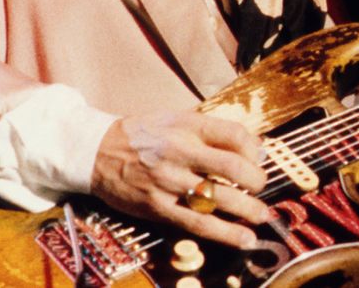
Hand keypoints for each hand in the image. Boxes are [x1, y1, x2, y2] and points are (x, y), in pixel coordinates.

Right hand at [90, 111, 270, 248]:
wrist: (95, 150)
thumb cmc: (142, 135)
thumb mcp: (176, 119)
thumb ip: (212, 131)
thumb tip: (255, 148)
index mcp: (186, 125)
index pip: (233, 133)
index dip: (254, 148)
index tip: (259, 159)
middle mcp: (179, 151)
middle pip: (232, 166)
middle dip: (256, 180)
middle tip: (261, 187)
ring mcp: (168, 181)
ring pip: (218, 197)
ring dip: (248, 209)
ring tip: (263, 216)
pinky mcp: (158, 207)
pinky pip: (197, 222)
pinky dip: (225, 232)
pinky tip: (244, 238)